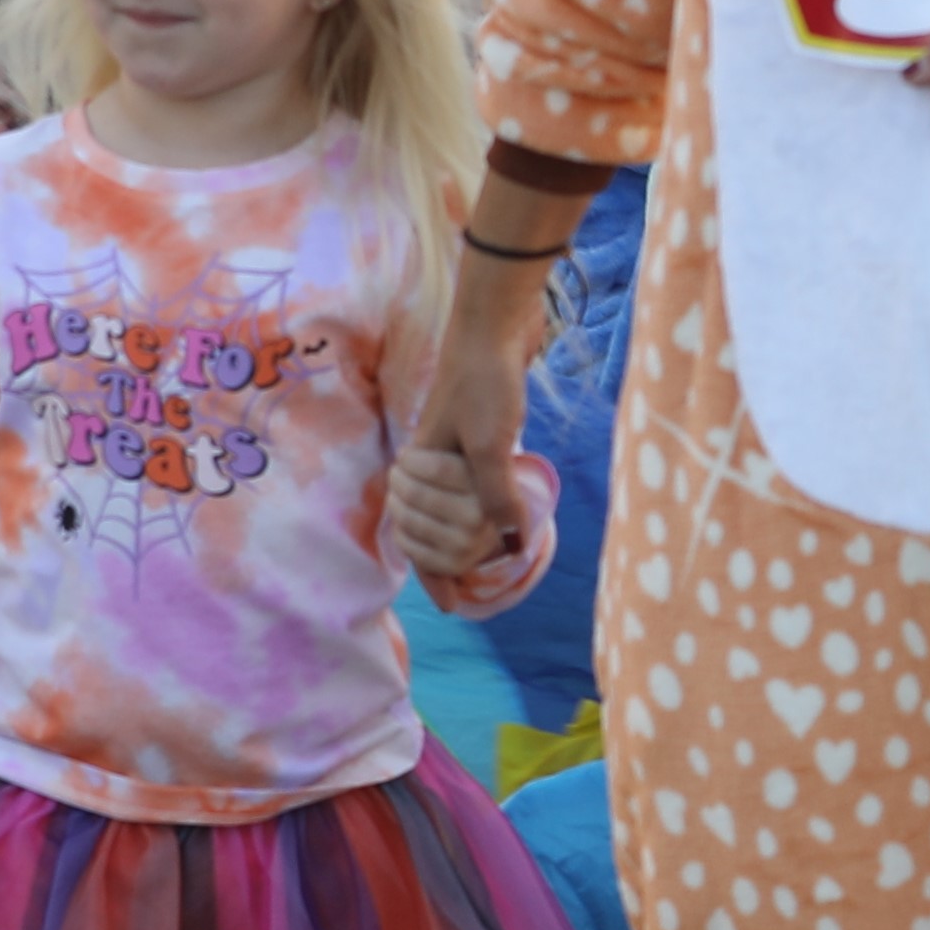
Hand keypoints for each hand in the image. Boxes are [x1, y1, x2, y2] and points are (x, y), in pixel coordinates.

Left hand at [384, 439, 518, 582]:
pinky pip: (407, 544)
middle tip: (396, 472)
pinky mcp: (453, 565)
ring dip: (394, 501)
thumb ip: (446, 451)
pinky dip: (398, 529)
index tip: (405, 454)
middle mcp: (483, 518)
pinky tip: (405, 518)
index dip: (410, 458)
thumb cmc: (469, 479)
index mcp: (490, 486)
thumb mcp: (467, 457)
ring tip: (396, 492)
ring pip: (408, 518)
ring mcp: (468, 545)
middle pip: (416, 494)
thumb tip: (409, 466)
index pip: (437, 469)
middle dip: (398, 478)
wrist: (492, 522)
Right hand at [396, 318, 535, 564]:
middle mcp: (427, 466)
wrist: (493, 324)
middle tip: (494, 560)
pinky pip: (469, 493)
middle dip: (459, 553)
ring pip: (450, 515)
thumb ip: (497, 497)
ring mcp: (448, 454)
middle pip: (433, 532)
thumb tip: (510, 546)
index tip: (453, 605)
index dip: (435, 575)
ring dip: (470, 536)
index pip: (418, 538)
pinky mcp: (471, 441)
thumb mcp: (490, 445)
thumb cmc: (484, 381)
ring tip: (500, 549)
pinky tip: (501, 523)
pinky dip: (481, 514)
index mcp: (418, 469)